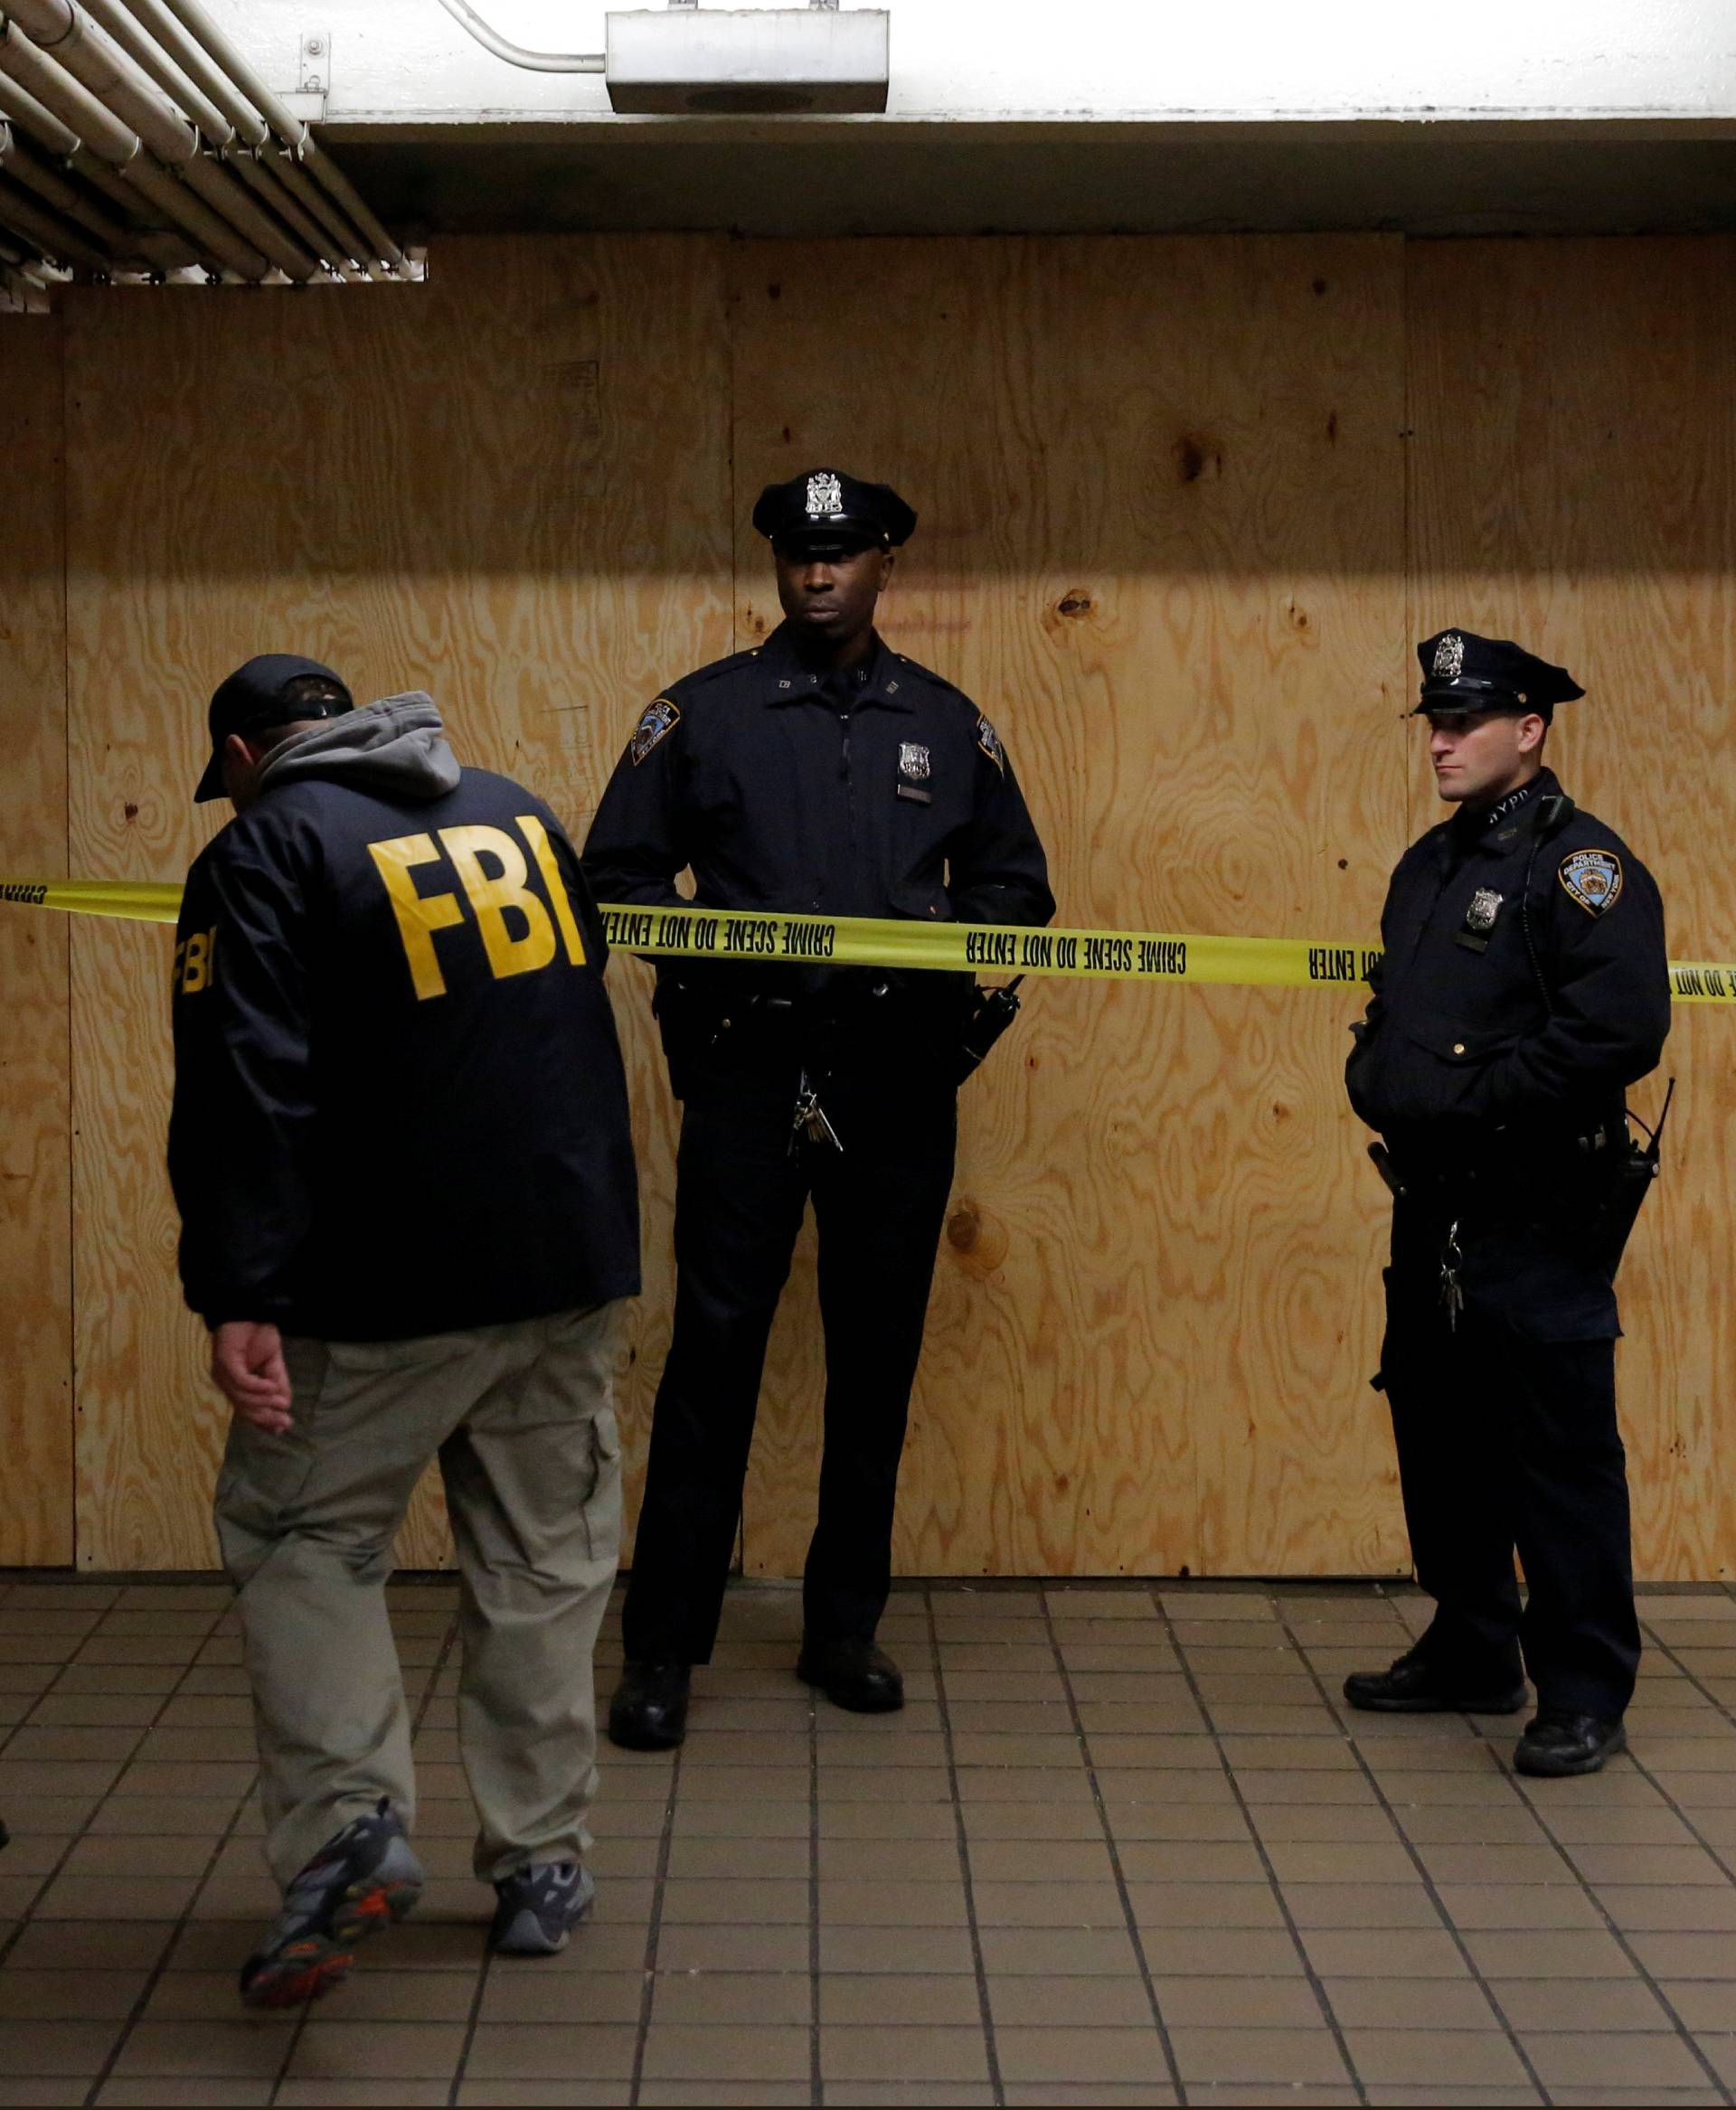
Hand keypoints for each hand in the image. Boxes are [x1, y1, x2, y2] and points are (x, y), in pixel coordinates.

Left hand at [211, 1320, 293, 1435]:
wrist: (249, 1309)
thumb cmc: (257, 1334)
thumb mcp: (273, 1362)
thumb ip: (278, 1382)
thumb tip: (285, 1404)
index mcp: (235, 1385)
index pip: (247, 1409)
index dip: (263, 1421)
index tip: (282, 1429)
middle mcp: (225, 1383)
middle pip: (243, 1408)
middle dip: (265, 1417)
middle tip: (285, 1421)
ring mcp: (222, 1373)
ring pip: (242, 1398)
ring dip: (263, 1402)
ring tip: (282, 1403)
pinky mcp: (224, 1361)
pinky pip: (241, 1381)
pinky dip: (257, 1387)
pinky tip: (272, 1387)